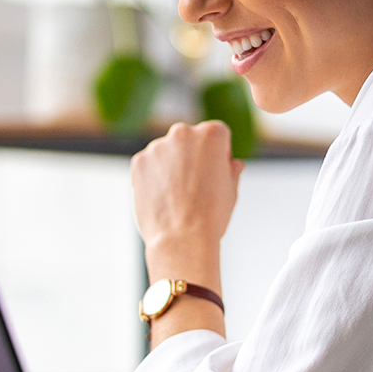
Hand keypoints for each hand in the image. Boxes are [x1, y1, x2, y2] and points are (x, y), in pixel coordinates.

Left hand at [131, 120, 243, 256]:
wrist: (182, 239)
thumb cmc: (212, 216)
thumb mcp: (231, 190)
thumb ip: (231, 171)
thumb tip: (234, 164)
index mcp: (212, 134)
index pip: (217, 134)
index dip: (219, 154)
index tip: (216, 173)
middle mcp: (183, 133)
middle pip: (189, 140)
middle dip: (193, 157)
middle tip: (196, 185)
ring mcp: (157, 146)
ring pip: (167, 152)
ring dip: (171, 166)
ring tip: (178, 196)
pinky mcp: (138, 162)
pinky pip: (148, 165)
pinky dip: (153, 177)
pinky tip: (162, 197)